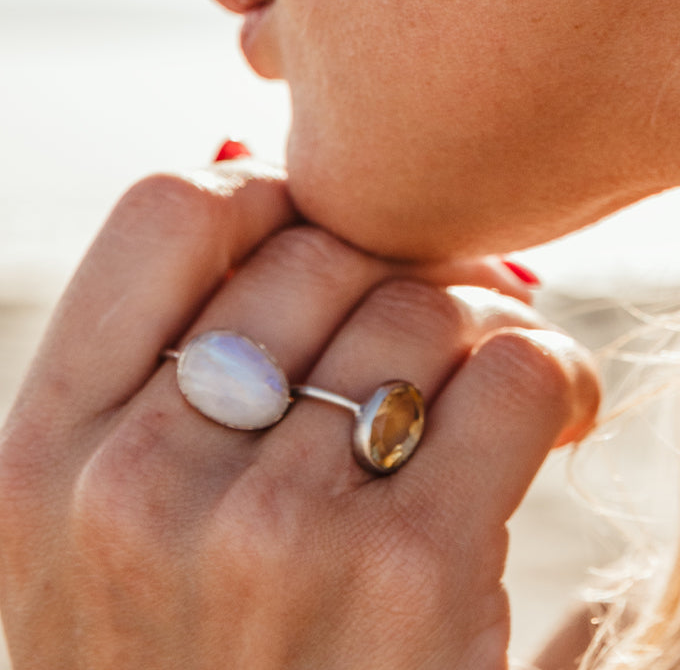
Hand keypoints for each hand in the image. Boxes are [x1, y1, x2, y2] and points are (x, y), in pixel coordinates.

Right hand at [0, 163, 598, 668]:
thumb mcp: (105, 554)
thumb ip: (157, 386)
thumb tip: (266, 180)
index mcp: (40, 464)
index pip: (169, 210)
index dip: (272, 206)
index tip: (328, 258)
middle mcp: (137, 485)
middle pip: (319, 249)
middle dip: (398, 266)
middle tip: (445, 319)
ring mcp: (266, 531)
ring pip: (422, 301)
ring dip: (483, 323)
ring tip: (497, 383)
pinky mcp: (405, 576)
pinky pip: (510, 371)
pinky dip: (551, 378)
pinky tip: (552, 422)